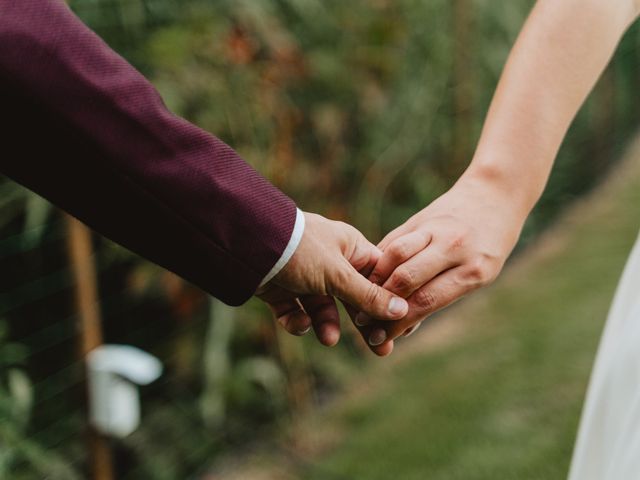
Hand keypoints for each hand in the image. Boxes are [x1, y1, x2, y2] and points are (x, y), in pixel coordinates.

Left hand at [256, 212, 408, 346]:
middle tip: (380, 349)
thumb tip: (402, 310)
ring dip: (326, 324)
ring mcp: (305, 276)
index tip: (399, 326)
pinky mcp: (282, 290)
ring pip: (324, 309)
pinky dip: (298, 321)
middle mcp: (330, 261)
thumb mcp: (338, 274)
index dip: (389, 301)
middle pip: (354, 298)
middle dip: (363, 323)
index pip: (378, 277)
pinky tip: (299, 323)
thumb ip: (368, 296)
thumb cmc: (301, 249)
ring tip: (328, 339)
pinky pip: (297, 312)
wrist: (249, 245)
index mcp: (350, 248)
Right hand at [355, 173, 527, 354]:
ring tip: (362, 297)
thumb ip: (441, 296)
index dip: (399, 322)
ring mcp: (434, 229)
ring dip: (374, 280)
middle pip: (407, 278)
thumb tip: (404, 326)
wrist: (494, 195)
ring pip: (395, 255)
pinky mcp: (418, 218)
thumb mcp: (478, 275)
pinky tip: (368, 278)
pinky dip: (378, 262)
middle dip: (381, 304)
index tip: (381, 339)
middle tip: (364, 323)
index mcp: (473, 269)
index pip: (427, 301)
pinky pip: (392, 241)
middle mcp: (453, 247)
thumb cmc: (489, 246)